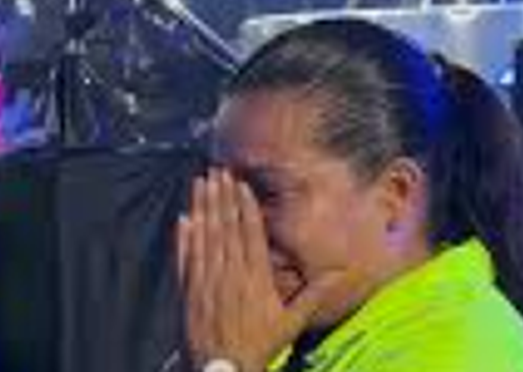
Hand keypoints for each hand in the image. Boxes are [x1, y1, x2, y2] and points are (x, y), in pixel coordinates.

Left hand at [177, 170, 340, 371]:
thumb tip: (340, 273)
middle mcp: (229, 275)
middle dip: (221, 197)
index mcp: (255, 279)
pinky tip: (182, 218)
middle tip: (218, 171)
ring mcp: (206, 282)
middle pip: (225, 228)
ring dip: (202, 208)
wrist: (223, 371)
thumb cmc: (260, 347)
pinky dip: (182, 238)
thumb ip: (313, 294)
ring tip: (200, 183)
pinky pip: (184, 259)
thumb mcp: (292, 323)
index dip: (244, 206)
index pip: (249, 234)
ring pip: (204, 237)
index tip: (240, 184)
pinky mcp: (187, 293)